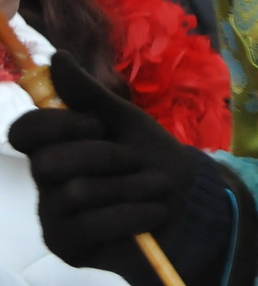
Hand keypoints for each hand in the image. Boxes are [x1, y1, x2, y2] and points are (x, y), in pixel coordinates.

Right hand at [9, 53, 205, 279]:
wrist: (188, 200)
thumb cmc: (151, 156)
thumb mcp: (125, 119)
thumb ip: (88, 94)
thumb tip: (55, 56)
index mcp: (54, 147)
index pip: (23, 132)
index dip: (56, 124)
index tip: (98, 124)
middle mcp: (44, 183)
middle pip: (48, 164)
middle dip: (104, 156)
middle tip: (134, 160)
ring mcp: (52, 217)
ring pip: (76, 193)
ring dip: (130, 186)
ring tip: (155, 188)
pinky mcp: (68, 247)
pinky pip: (91, 225)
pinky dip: (134, 213)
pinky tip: (154, 212)